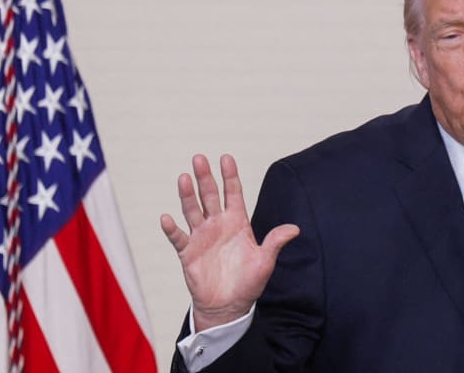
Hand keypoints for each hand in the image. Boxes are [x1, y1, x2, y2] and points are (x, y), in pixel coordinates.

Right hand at [160, 154, 299, 330]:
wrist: (228, 306)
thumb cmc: (248, 283)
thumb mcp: (265, 261)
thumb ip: (275, 242)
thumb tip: (295, 229)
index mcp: (237, 222)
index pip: (233, 193)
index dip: (230, 176)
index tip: (226, 158)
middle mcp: (218, 224)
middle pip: (209, 196)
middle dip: (205, 177)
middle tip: (199, 158)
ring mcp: (201, 237)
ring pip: (192, 210)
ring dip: (187, 195)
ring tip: (184, 178)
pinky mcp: (188, 252)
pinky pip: (178, 237)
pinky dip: (172, 228)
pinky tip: (168, 218)